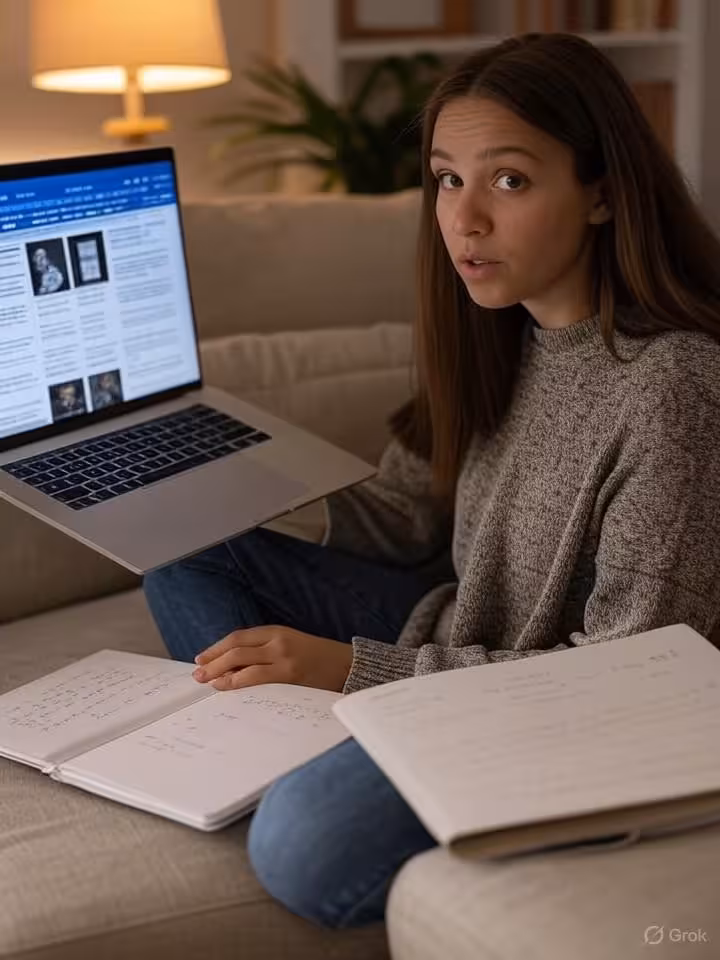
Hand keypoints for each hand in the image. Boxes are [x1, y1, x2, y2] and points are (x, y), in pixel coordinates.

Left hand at [192, 625, 353, 692]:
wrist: (347, 666)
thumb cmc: (317, 658)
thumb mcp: (290, 645)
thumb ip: (265, 651)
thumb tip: (232, 666)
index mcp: (277, 631)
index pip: (238, 638)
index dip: (216, 648)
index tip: (201, 658)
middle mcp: (277, 642)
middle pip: (235, 649)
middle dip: (212, 661)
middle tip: (198, 673)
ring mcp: (283, 658)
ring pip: (242, 663)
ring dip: (220, 673)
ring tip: (207, 682)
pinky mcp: (289, 676)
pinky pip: (256, 678)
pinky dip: (238, 683)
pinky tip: (228, 687)